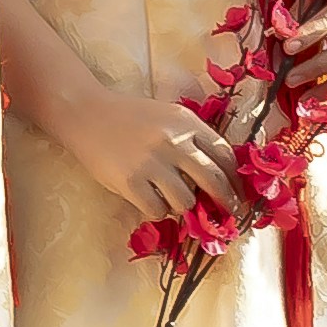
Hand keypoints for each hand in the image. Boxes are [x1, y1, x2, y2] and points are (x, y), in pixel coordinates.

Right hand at [19, 63, 243, 232]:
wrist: (86, 113)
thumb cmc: (132, 117)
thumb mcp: (171, 116)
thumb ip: (195, 138)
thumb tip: (225, 175)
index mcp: (187, 123)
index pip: (225, 155)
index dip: (235, 178)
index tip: (239, 192)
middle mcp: (173, 142)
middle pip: (213, 181)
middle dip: (226, 201)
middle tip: (231, 213)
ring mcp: (150, 162)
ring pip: (185, 201)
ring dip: (183, 207)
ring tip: (173, 200)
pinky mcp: (129, 181)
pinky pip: (157, 210)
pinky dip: (159, 211)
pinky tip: (153, 202)